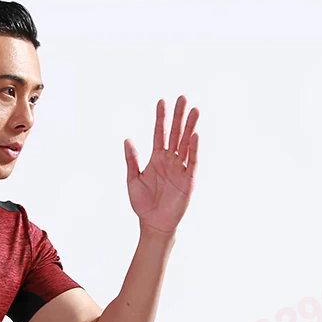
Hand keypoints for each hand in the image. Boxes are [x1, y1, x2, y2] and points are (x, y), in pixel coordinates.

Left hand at [124, 96, 198, 235]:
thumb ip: (132, 160)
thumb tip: (127, 139)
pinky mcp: (188, 180)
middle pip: (176, 133)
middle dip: (178, 116)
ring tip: (194, 110)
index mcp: (157, 158)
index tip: (161, 101)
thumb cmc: (142, 203)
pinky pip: (192, 162)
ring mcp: (180, 169)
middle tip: (182, 98)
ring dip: (190, 127)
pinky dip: (194, 149)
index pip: (160, 133)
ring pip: (186, 143)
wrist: (152, 223)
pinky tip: (195, 135)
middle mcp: (170, 160)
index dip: (161, 118)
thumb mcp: (133, 179)